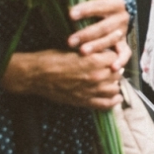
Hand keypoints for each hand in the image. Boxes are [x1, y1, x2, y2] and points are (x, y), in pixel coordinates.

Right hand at [2, 47, 125, 109]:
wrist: (36, 75)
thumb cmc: (53, 59)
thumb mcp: (75, 49)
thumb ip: (93, 52)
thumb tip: (106, 53)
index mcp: (94, 61)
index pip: (115, 57)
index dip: (111, 56)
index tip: (107, 56)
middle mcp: (96, 76)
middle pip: (117, 73)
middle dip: (114, 69)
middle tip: (108, 68)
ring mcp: (91, 91)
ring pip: (114, 88)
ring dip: (113, 84)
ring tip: (109, 81)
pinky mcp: (84, 101)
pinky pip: (105, 104)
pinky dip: (113, 101)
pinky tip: (116, 97)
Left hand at [66, 0, 128, 54]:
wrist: (117, 12)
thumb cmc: (99, 5)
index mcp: (115, 3)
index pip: (100, 5)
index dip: (86, 10)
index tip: (70, 14)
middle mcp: (121, 17)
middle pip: (105, 26)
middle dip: (87, 34)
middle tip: (71, 41)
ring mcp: (123, 31)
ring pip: (112, 39)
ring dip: (97, 46)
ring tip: (82, 52)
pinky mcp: (124, 43)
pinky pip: (125, 53)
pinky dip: (121, 60)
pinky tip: (113, 67)